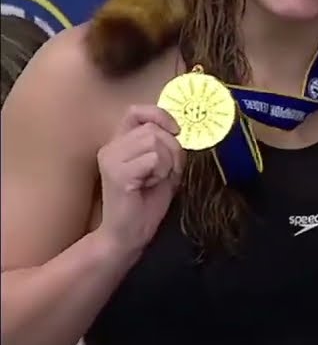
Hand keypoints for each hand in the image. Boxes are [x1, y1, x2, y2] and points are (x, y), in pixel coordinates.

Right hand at [96, 105, 184, 252]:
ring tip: (156, 179)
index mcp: (119, 142)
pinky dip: (162, 172)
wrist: (129, 233)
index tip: (176, 131)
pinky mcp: (117, 173)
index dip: (159, 115)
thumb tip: (178, 129)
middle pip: (153, 129)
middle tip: (167, 172)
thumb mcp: (163, 167)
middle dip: (172, 149)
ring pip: (155, 141)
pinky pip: (154, 158)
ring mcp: (111, 159)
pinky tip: (150, 185)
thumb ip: (166, 146)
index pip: (136, 111)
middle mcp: (111, 147)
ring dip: (168, 162)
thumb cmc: (146, 201)